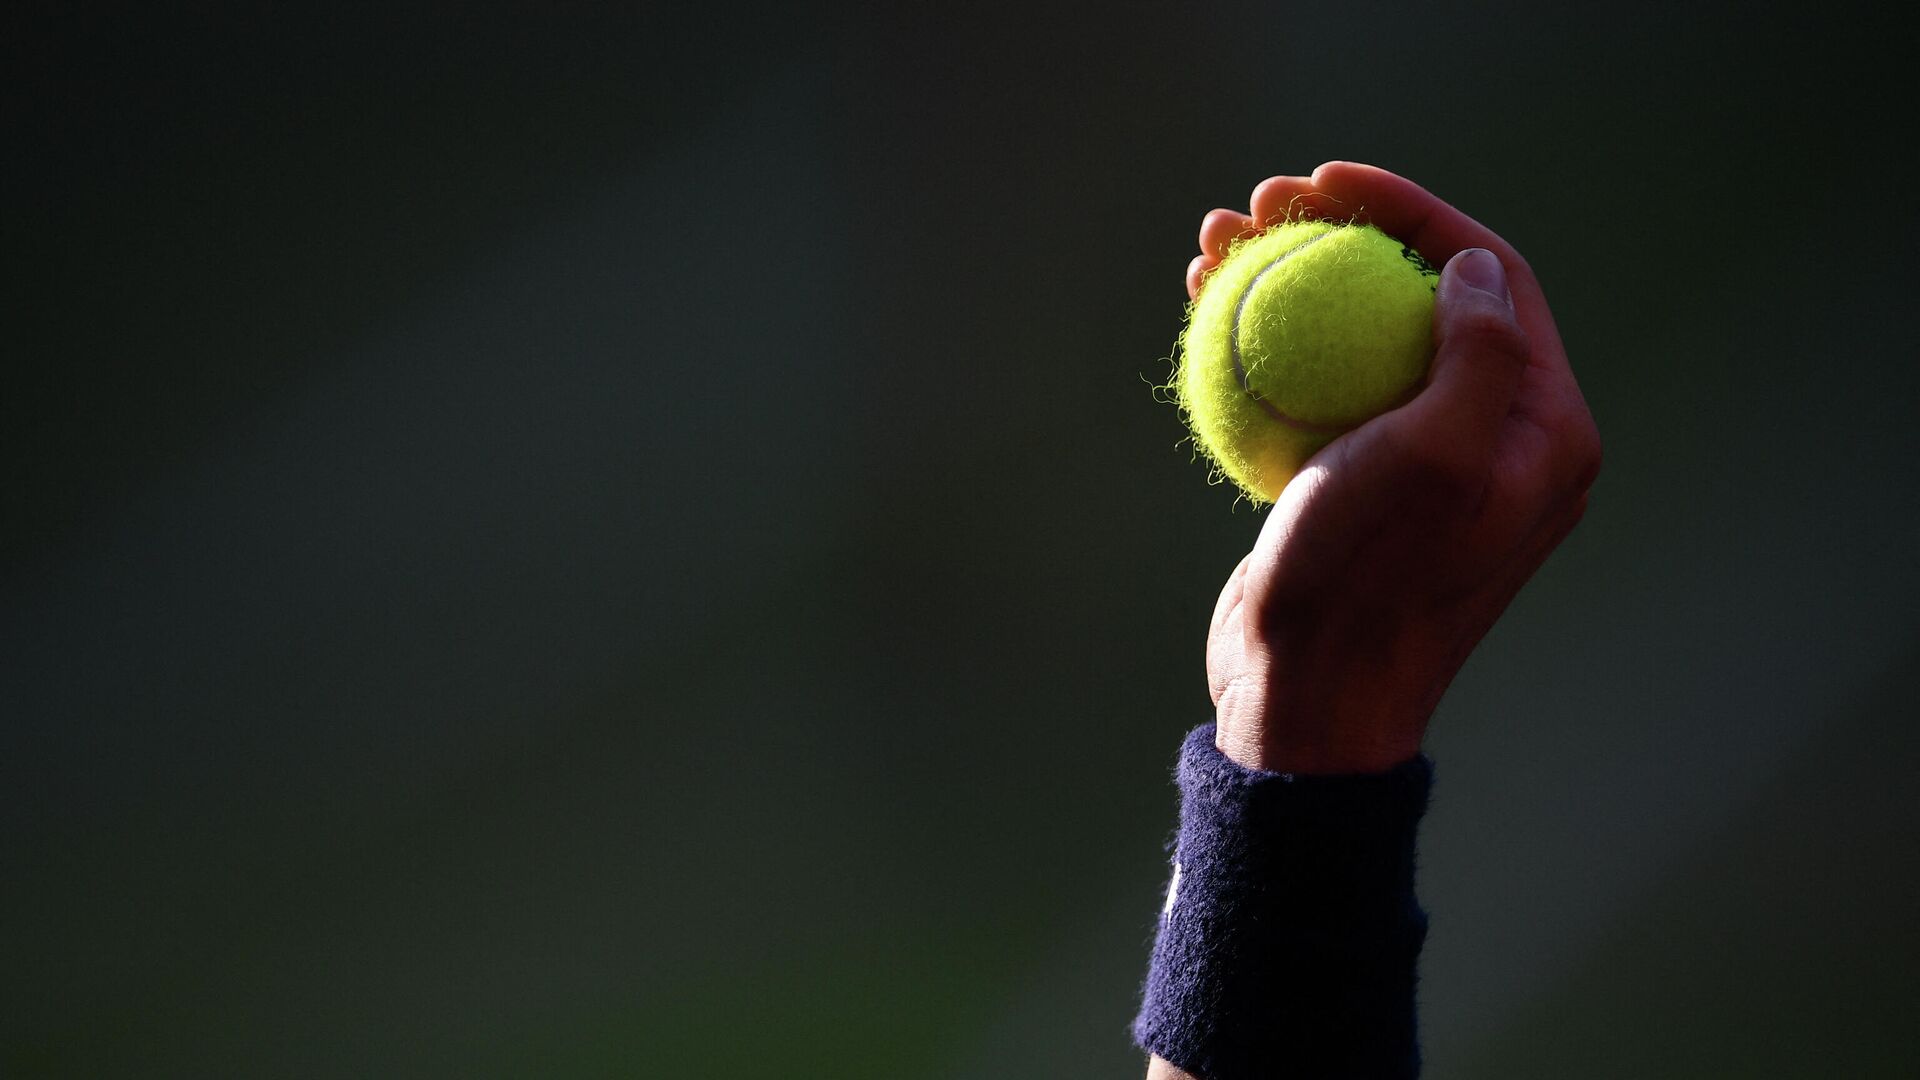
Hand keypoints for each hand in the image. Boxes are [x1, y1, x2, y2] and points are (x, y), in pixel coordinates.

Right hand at [1194, 162, 1601, 773]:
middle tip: (1261, 205)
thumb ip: (1482, 353)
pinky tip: (1204, 310)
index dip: (1412, 210)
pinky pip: (1318, 391)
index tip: (1328, 180)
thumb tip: (1475, 266)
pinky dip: (1264, 347)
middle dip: (1337, 234)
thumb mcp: (1437, 456)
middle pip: (1416, 297)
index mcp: (1542, 429)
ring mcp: (1421, 464)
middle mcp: (1493, 440)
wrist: (1305, 701)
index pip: (1492, 277)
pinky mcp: (1358, 487)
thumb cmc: (1369, 581)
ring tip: (1211, 247)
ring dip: (1285, 281)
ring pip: (1356, 339)